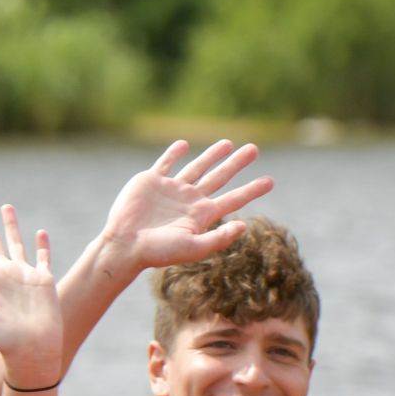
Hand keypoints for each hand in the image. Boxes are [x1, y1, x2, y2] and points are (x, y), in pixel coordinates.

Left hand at [0, 202, 61, 381]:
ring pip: (15, 243)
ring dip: (11, 226)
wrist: (32, 348)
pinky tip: (39, 233)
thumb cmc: (2, 337)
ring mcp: (23, 275)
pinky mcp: (42, 280)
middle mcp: (3, 274)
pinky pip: (43, 257)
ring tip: (5, 207)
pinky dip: (42, 245)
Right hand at [92, 139, 274, 274]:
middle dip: (237, 164)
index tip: (270, 181)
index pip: (233, 199)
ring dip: (212, 155)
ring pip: (197, 166)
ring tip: (228, 143)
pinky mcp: (151, 181)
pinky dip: (174, 153)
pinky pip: (166, 163)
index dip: (252, 190)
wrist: (124, 245)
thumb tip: (245, 227)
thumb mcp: (192, 248)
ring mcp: (170, 189)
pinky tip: (184, 145)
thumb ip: (218, 239)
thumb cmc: (157, 252)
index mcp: (201, 215)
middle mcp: (189, 200)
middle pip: (219, 177)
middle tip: (254, 149)